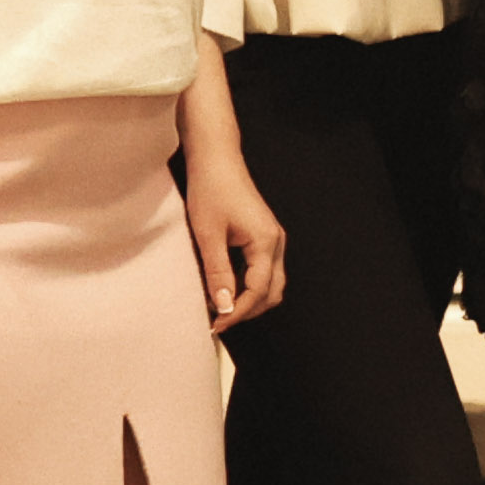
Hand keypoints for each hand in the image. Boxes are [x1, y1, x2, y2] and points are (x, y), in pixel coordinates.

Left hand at [184, 146, 287, 329]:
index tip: (216, 324)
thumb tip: (223, 306)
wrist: (216, 159)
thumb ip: (218, 273)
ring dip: (250, 299)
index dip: (238, 312)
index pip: (258, 291)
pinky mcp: (263, 235)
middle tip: (219, 321)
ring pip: (271, 283)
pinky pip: (264, 270)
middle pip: (272, 292)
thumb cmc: (211, 190)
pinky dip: (248, 285)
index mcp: (266, 242)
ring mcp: (272, 238)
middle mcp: (276, 241)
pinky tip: (225, 286)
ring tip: (220, 306)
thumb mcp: (208, 235)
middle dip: (248, 310)